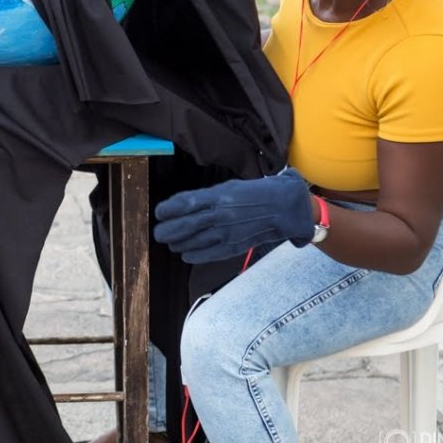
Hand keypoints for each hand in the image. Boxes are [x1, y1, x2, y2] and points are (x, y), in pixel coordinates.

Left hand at [152, 168, 315, 262]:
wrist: (284, 206)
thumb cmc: (252, 194)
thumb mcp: (228, 188)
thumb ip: (206, 198)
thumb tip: (183, 206)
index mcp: (218, 195)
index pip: (185, 203)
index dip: (168, 209)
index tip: (158, 213)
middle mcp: (220, 214)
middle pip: (185, 225)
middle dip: (168, 231)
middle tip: (159, 233)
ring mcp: (227, 231)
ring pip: (194, 241)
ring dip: (178, 244)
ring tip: (171, 243)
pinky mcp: (235, 245)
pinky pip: (209, 253)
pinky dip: (194, 255)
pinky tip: (186, 254)